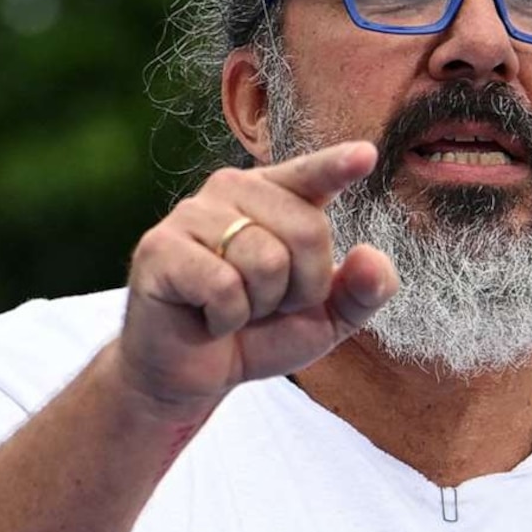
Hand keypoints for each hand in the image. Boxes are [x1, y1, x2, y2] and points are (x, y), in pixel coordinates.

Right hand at [114, 140, 399, 419]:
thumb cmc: (256, 335)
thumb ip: (361, 291)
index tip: (366, 155)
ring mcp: (192, 215)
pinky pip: (223, 286)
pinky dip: (225, 318)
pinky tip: (207, 318)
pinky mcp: (160, 248)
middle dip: (300, 288)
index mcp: (275, 197)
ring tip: (233, 309)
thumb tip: (371, 255)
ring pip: (265, 259)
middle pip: (306, 230)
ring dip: (259, 306)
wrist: (191, 376)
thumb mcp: (324, 320)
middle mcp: (233, 191)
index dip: (336, 165)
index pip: (311, 175)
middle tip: (265, 305)